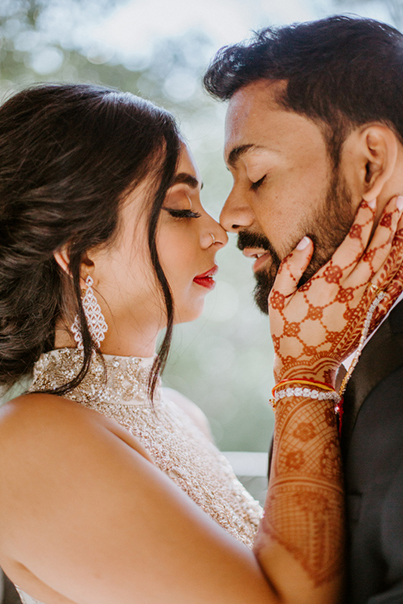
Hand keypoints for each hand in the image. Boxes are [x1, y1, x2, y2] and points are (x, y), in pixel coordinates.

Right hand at [269, 196, 402, 384]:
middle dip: (388, 225)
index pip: (352, 245)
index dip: (363, 220)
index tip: (369, 200)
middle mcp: (350, 293)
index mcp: (327, 284)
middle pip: (377, 253)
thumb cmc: (287, 331)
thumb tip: (306, 241)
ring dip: (398, 244)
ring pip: (388, 269)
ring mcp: (364, 306)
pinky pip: (392, 292)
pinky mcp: (370, 317)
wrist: (306, 366)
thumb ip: (290, 267)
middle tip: (397, 202)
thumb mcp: (277, 298)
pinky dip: (401, 274)